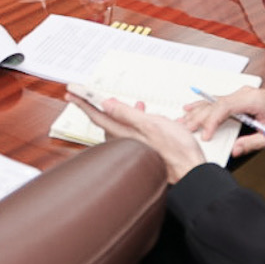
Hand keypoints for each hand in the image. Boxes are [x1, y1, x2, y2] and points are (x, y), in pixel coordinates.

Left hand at [68, 90, 209, 183]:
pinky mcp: (144, 149)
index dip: (83, 101)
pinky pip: (131, 132)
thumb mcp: (152, 125)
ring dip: (118, 112)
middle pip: (104, 121)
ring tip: (122, 101)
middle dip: (97, 106)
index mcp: (124, 134)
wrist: (192, 172)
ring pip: (119, 126)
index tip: (71, 91)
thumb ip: (127, 114)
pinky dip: (132, 121)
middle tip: (87, 94)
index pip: (97, 115)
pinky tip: (143, 116)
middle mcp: (126, 142)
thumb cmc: (176, 151)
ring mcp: (135, 147)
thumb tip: (106, 104)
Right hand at [186, 87, 264, 158]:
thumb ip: (251, 143)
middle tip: (184, 128)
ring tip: (182, 119)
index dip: (211, 121)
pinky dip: (206, 105)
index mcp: (254, 99)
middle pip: (216, 103)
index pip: (225, 107)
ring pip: (215, 101)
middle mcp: (246, 93)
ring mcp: (244, 94)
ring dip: (198, 110)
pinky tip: (192, 106)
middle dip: (198, 116)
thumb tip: (234, 150)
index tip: (204, 135)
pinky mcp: (242, 98)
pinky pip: (220, 101)